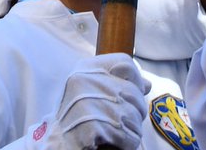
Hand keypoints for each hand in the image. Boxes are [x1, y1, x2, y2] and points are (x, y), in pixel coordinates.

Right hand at [33, 54, 148, 149]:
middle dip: (134, 111)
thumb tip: (147, 84)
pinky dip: (126, 143)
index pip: (124, 63)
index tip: (132, 94)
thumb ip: (117, 85)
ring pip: (134, 116)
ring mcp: (87, 103)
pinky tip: (112, 142)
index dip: (135, 80)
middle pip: (134, 92)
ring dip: (130, 130)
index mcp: (83, 70)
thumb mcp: (92, 94)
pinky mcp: (92, 126)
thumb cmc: (77, 120)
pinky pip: (129, 136)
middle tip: (118, 122)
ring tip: (112, 132)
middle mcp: (84, 81)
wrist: (58, 145)